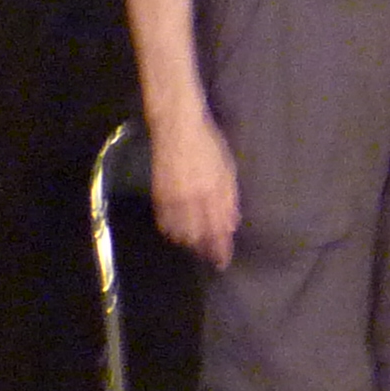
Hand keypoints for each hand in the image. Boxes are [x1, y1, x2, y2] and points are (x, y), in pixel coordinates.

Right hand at [148, 109, 240, 270]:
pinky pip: (164, 222)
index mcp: (212, 193)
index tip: (223, 262)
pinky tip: (178, 233)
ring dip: (190, 242)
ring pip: (180, 232)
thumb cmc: (209, 145)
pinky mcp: (158, 195)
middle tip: (211, 257)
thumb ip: (229, 199)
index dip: (220, 249)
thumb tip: (231, 224)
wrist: (177, 128)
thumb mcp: (227, 170)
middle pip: (198, 236)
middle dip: (205, 249)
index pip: (217, 230)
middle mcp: (191, 200)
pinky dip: (172, 231)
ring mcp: (173, 198)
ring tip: (197, 246)